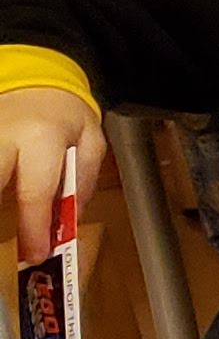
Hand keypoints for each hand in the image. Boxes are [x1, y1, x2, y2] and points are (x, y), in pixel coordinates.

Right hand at [1, 86, 101, 267]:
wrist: (31, 83)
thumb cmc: (64, 114)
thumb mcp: (90, 140)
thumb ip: (84, 179)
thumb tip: (70, 222)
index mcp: (40, 138)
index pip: (34, 191)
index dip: (34, 228)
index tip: (36, 255)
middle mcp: (2, 139)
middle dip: (0, 219)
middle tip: (12, 248)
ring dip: (0, 206)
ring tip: (7, 232)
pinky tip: (6, 207)